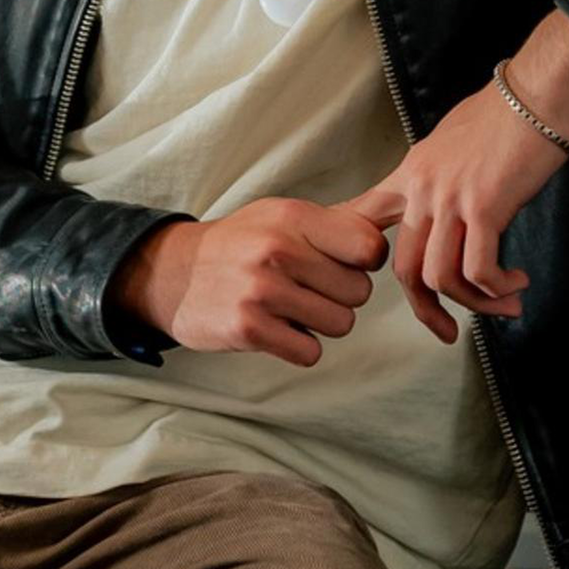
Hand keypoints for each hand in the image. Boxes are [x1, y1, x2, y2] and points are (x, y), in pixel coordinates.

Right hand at [114, 197, 389, 364]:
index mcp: (294, 217)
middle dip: (339, 296)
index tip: (341, 264)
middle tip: (306, 289)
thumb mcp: (281, 216)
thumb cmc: (239, 244)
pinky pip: (310, 352)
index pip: (370, 247)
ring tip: (289, 307)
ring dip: (320, 324)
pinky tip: (276, 329)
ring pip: (341, 324)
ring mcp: (262, 290)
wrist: (172, 274)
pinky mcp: (248, 328)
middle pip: (359, 292)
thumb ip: (335, 222)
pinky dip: (298, 347)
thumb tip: (396, 217)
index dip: (364, 262)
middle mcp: (278, 249)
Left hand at [347, 10, 568, 344]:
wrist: (540, 89)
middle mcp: (422, 188)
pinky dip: (497, 288)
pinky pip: (478, 269)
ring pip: (442, 277)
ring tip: (505, 303)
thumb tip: (451, 206)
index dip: (357, 257)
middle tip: (447, 332)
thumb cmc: (508, 111)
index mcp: (411, 172)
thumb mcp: (455, 139)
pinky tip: (516, 284)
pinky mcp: (484, 206)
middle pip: (405, 268)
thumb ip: (443, 176)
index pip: (363, 219)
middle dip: (426, 310)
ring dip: (475, 303)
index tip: (364, 285)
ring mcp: (451, 198)